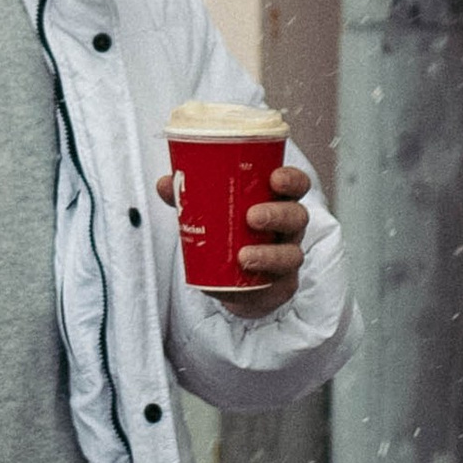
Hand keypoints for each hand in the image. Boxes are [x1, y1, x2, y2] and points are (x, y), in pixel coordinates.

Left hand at [154, 167, 311, 320]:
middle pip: (297, 216)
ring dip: (269, 254)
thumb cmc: (231, 235)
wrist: (237, 281)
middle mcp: (288, 228)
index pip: (296, 185)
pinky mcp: (282, 284)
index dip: (291, 179)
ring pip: (292, 253)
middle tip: (252, 217)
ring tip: (244, 255)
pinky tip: (245, 277)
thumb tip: (164, 183)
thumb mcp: (211, 213)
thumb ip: (189, 197)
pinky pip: (282, 283)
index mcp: (276, 201)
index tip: (275, 178)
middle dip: (277, 214)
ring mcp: (287, 256)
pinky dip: (263, 280)